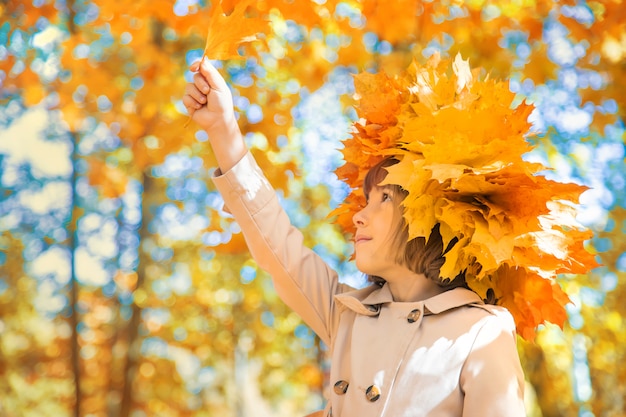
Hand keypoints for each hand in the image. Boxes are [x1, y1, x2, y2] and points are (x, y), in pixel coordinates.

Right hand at [183, 57, 246, 172]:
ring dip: (197, 95)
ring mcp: (195, 94)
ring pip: (189, 87)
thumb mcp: (218, 86)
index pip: (202, 67)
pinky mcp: (189, 103)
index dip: (197, 65)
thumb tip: (202, 60)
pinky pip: (185, 97)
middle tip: (208, 92)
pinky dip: (192, 102)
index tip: (193, 67)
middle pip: (195, 77)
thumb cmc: (222, 104)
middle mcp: (203, 85)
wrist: (218, 121)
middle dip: (201, 84)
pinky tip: (199, 108)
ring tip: (204, 102)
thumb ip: (210, 73)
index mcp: (212, 80)